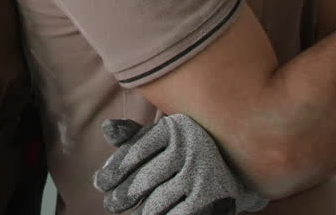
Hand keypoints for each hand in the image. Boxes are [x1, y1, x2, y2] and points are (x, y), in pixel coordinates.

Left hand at [94, 114, 267, 214]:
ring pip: (158, 201)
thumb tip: (106, 128)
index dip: (115, 169)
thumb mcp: (161, 141)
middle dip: (124, 196)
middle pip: (144, 179)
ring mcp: (202, 171)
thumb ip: (134, 137)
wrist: (235, 170)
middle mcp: (190, 145)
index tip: (100, 184)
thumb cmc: (184, 155)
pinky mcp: (211, 196)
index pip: (135, 151)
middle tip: (112, 205)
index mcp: (174, 128)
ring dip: (144, 212)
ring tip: (138, 213)